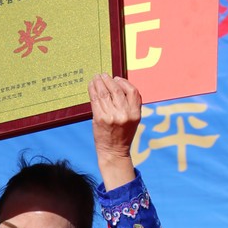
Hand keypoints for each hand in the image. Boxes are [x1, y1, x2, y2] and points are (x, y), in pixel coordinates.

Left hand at [88, 73, 140, 190]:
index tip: (116, 79)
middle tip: (103, 75)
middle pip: (116, 90)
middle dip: (108, 80)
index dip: (124, 82)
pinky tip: (91, 85)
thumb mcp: (133, 119)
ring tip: (96, 77)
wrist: (114, 152)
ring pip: (104, 93)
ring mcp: (111, 116)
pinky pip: (95, 100)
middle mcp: (124, 114)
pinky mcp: (100, 118)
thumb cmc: (123, 135)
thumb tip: (118, 85)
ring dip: (98, 82)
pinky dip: (92, 90)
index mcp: (135, 113)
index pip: (132, 91)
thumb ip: (129, 104)